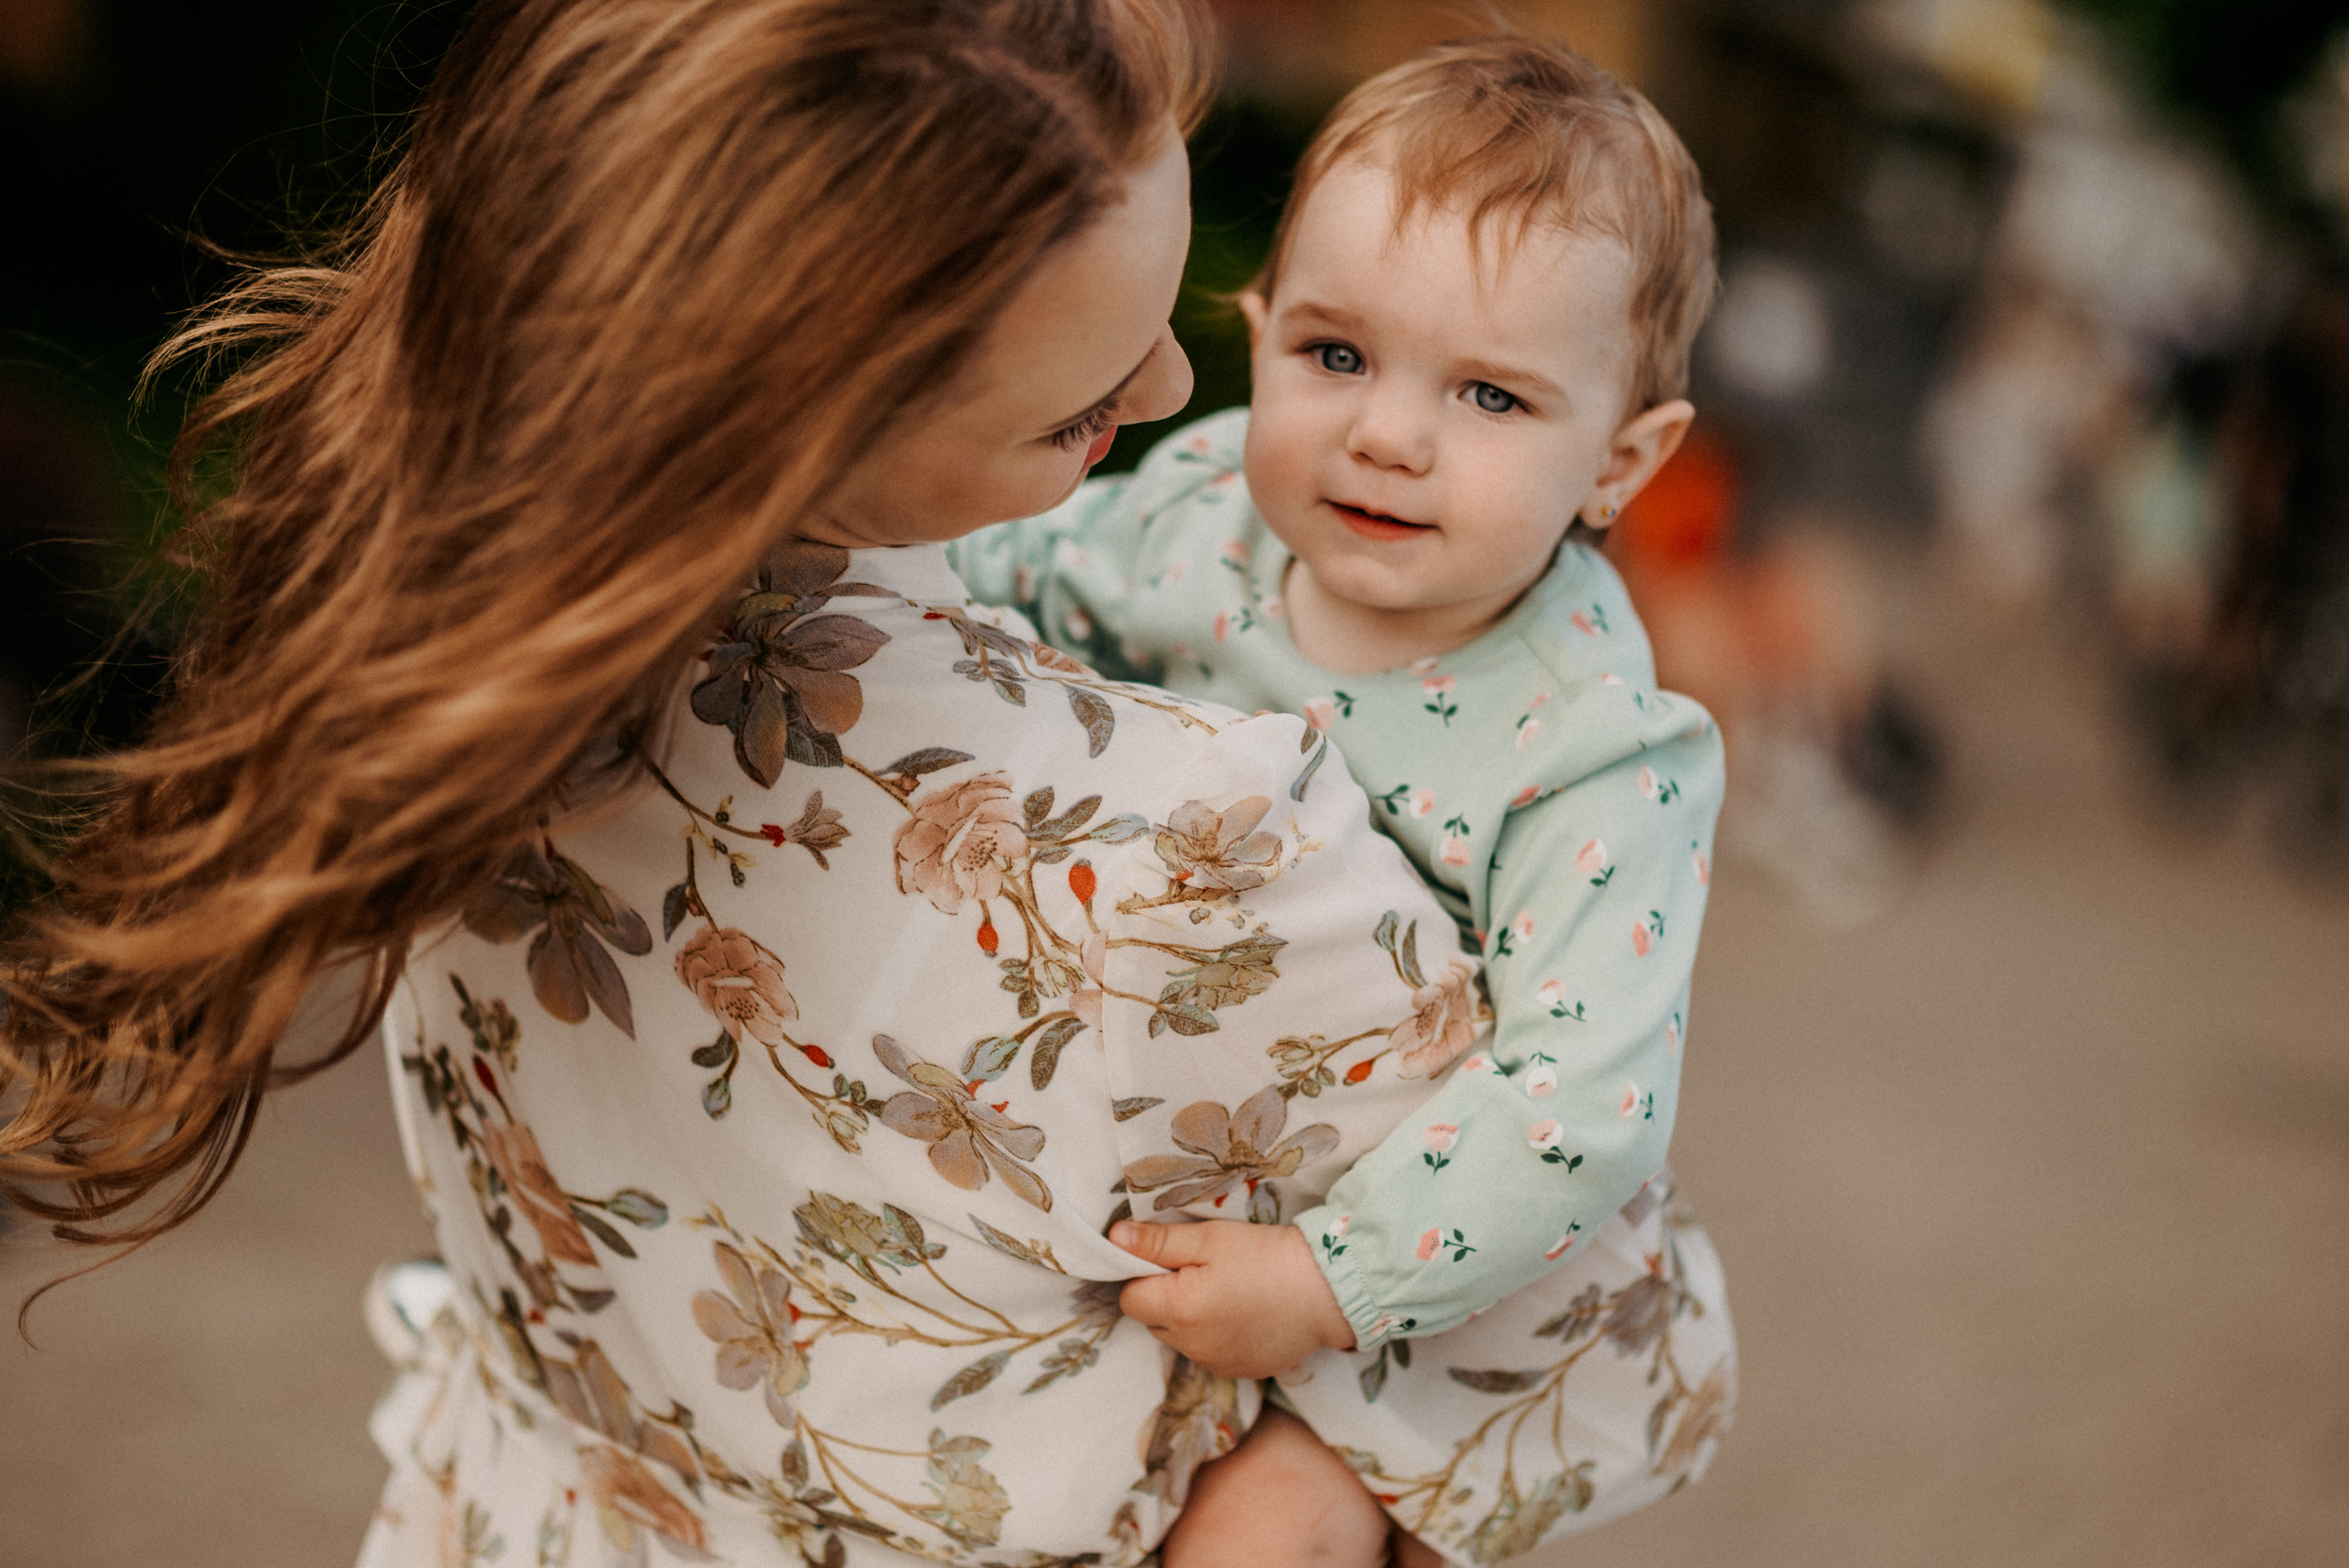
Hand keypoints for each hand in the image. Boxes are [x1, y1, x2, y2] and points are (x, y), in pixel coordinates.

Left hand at [1111, 1219, 1356, 1378]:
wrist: (1327, 1291)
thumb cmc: (1266, 1256)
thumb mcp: (1210, 1239)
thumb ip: (1158, 1242)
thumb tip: (1114, 1238)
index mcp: (1178, 1310)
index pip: (1130, 1298)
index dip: (1144, 1275)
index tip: (1172, 1260)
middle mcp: (1190, 1346)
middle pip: (1152, 1321)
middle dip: (1165, 1297)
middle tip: (1202, 1271)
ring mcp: (1215, 1363)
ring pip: (1179, 1339)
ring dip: (1188, 1319)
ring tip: (1226, 1291)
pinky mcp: (1238, 1371)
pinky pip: (1208, 1353)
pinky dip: (1214, 1335)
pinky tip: (1243, 1313)